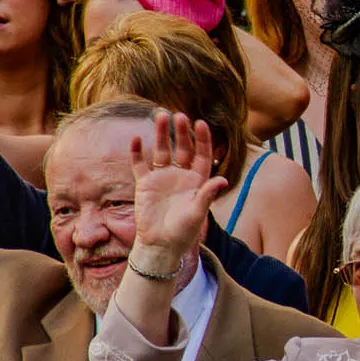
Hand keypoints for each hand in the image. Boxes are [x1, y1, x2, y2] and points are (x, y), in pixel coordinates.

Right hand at [128, 112, 227, 276]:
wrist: (160, 245)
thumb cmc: (183, 232)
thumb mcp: (197, 213)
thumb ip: (207, 195)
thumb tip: (223, 180)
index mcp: (197, 181)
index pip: (202, 155)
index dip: (202, 140)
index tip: (201, 124)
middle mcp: (181, 176)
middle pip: (183, 149)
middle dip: (182, 132)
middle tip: (180, 116)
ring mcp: (162, 178)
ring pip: (162, 151)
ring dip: (162, 135)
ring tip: (161, 116)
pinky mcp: (145, 184)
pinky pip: (140, 164)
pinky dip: (137, 152)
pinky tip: (136, 138)